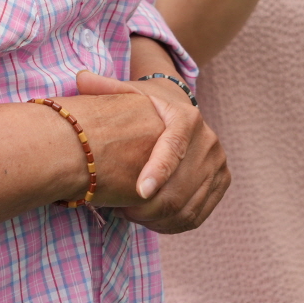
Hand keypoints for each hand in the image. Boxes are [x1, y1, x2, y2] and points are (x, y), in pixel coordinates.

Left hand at [77, 71, 228, 232]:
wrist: (178, 113)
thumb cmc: (145, 106)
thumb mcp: (127, 94)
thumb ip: (104, 88)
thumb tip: (81, 77)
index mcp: (185, 116)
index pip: (173, 147)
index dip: (158, 171)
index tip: (139, 192)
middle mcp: (208, 139)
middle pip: (180, 186)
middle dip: (147, 207)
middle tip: (118, 210)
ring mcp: (218, 161)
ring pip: (188, 206)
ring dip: (156, 219)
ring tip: (129, 215)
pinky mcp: (222, 180)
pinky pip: (197, 214)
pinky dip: (171, 225)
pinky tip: (148, 221)